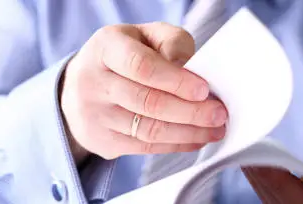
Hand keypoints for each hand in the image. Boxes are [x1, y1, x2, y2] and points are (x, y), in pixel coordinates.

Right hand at [59, 22, 227, 162]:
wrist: (83, 83)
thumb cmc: (127, 54)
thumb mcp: (147, 35)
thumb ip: (171, 44)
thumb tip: (189, 69)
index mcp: (105, 47)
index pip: (141, 66)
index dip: (175, 80)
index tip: (204, 90)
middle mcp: (93, 81)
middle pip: (148, 102)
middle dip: (191, 111)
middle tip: (219, 114)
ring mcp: (94, 114)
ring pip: (149, 130)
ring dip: (189, 132)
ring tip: (215, 130)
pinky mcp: (101, 140)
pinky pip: (145, 147)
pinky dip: (176, 144)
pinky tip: (196, 139)